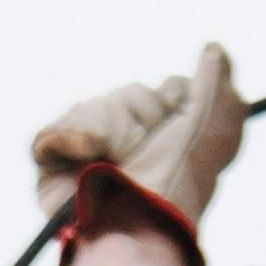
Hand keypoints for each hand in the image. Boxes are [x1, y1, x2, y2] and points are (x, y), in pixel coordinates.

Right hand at [31, 40, 250, 235]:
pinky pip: (48, 136)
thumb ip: (217, 82)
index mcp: (158, 143)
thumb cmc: (182, 176)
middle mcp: (122, 150)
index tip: (178, 118)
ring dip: (111, 130)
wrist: (143, 217)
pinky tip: (91, 155)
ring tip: (120, 161)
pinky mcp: (53, 171)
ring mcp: (86, 159)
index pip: (153, 93)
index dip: (167, 100)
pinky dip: (70, 138)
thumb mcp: (217, 123)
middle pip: (122, 95)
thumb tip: (214, 48)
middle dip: (139, 114)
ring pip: (88, 108)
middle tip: (146, 148)